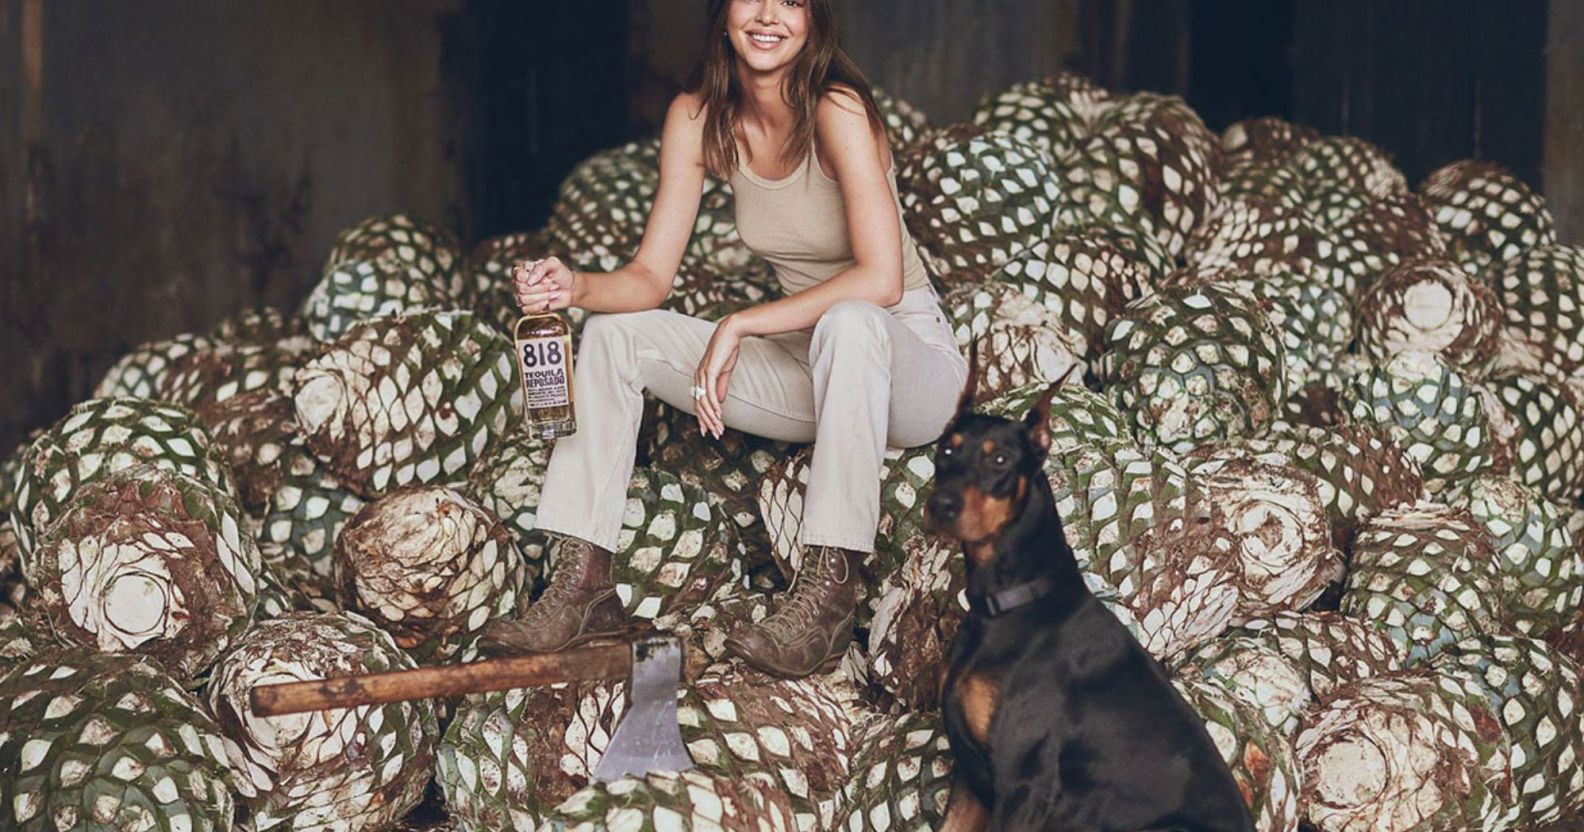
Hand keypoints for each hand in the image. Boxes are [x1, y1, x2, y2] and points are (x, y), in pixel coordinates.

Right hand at [513, 256, 576, 312]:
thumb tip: (529, 281)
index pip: (518, 274)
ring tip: (553, 292)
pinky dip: (539, 306)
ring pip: (524, 299)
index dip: (531, 277)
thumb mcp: (554, 264)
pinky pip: (526, 309)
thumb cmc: (561, 274)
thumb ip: (541, 267)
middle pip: (522, 288)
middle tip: (553, 285)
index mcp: (523, 269)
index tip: (545, 276)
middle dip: (541, 288)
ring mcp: (522, 295)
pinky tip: (547, 302)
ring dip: (543, 296)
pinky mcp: (527, 307)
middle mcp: (520, 282)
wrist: (570, 289)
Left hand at [693, 317, 741, 438]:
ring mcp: (702, 375)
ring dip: (712, 418)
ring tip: (719, 429)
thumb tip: (719, 401)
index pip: (699, 402)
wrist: (730, 333)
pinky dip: (714, 406)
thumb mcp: (724, 372)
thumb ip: (721, 386)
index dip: (703, 417)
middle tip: (715, 435)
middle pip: (699, 406)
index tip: (708, 430)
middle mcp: (698, 377)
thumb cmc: (727, 350)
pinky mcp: (710, 372)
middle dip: (707, 422)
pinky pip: (710, 394)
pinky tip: (719, 415)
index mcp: (700, 378)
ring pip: (704, 402)